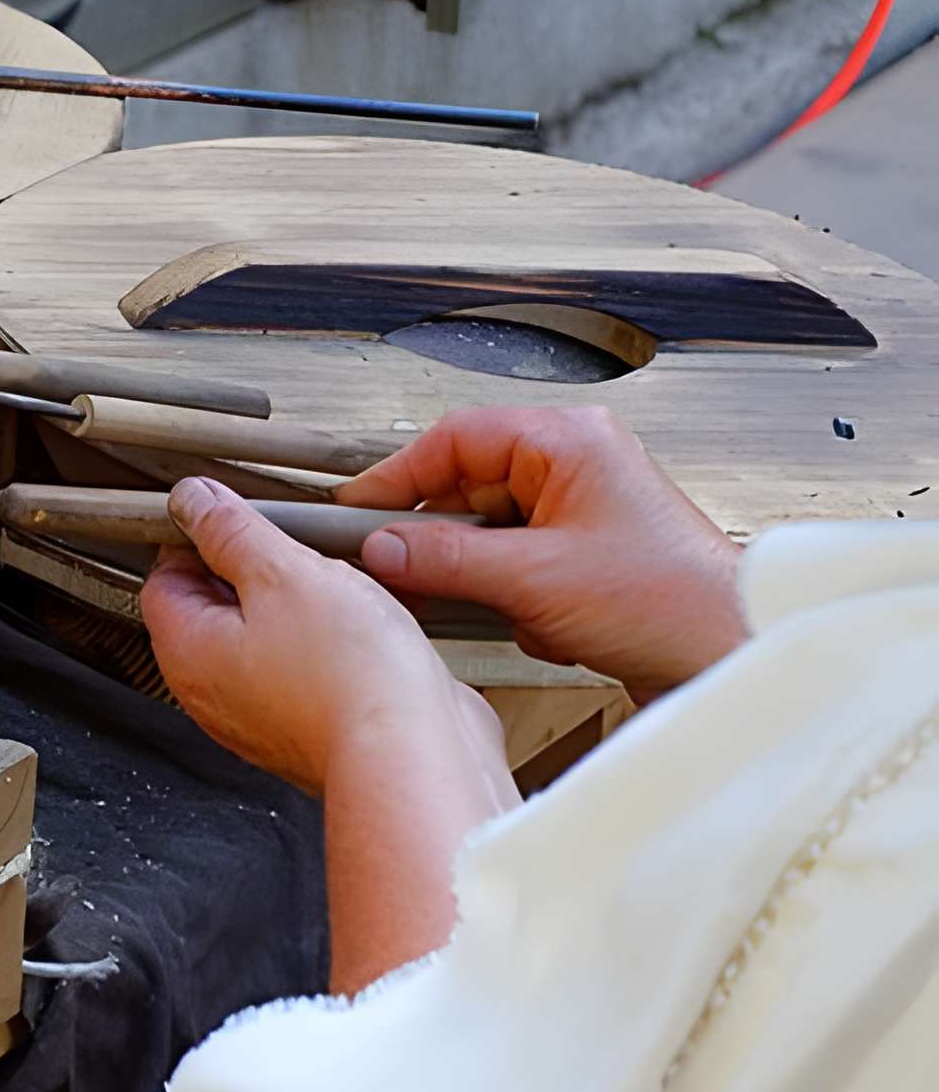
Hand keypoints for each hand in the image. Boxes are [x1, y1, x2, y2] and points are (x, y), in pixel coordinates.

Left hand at [143, 478, 520, 990]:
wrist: (416, 758)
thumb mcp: (283, 574)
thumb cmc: (348, 682)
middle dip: (260, 569)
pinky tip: (372, 627)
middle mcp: (216, 691)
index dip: (199, 538)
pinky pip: (313, 667)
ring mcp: (264, 714)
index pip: (164, 577)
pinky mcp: (315, 725)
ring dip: (307, 603)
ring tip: (344, 588)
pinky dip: (337, 641)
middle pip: (218, 606)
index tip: (238, 519)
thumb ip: (232, 532)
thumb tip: (193, 503)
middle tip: (301, 551)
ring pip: (273, 634)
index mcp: (188, 651)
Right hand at [336, 407, 743, 701]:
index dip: (397, 476)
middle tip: (406, 569)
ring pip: (488, 531)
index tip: (357, 510)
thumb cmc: (674, 601)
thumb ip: (446, 559)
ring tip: (505, 605)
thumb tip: (382, 547)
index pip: (454, 438)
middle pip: (466, 485)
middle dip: (445, 539)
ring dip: (485, 576)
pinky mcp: (585, 556)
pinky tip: (541, 622)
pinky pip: (515, 562)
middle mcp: (576, 466)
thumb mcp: (535, 579)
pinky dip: (513, 596)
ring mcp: (582, 511)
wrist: (734, 653)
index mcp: (569, 442)